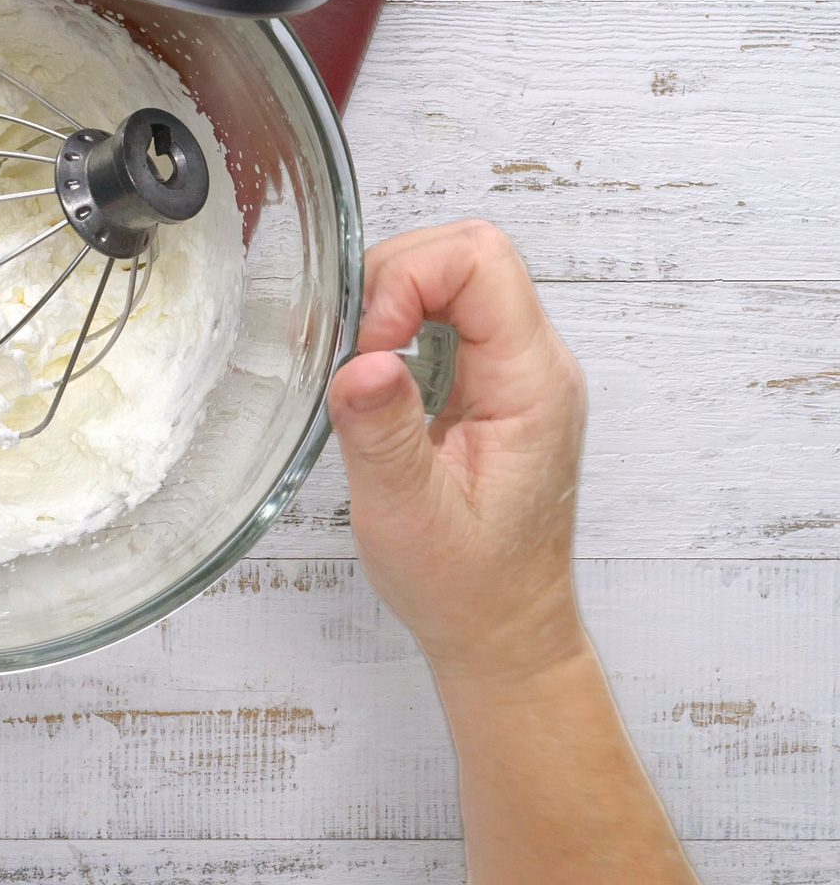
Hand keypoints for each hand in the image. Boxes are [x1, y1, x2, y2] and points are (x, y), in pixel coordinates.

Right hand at [327, 220, 589, 681]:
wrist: (503, 631)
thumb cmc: (465, 584)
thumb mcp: (409, 516)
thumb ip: (385, 434)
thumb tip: (362, 363)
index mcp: (531, 384)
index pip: (481, 261)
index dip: (407, 281)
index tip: (366, 347)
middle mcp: (535, 364)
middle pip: (466, 255)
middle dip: (390, 283)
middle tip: (351, 357)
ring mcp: (516, 371)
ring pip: (453, 276)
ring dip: (391, 303)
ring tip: (358, 370)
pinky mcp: (493, 384)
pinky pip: (447, 315)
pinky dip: (398, 326)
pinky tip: (373, 378)